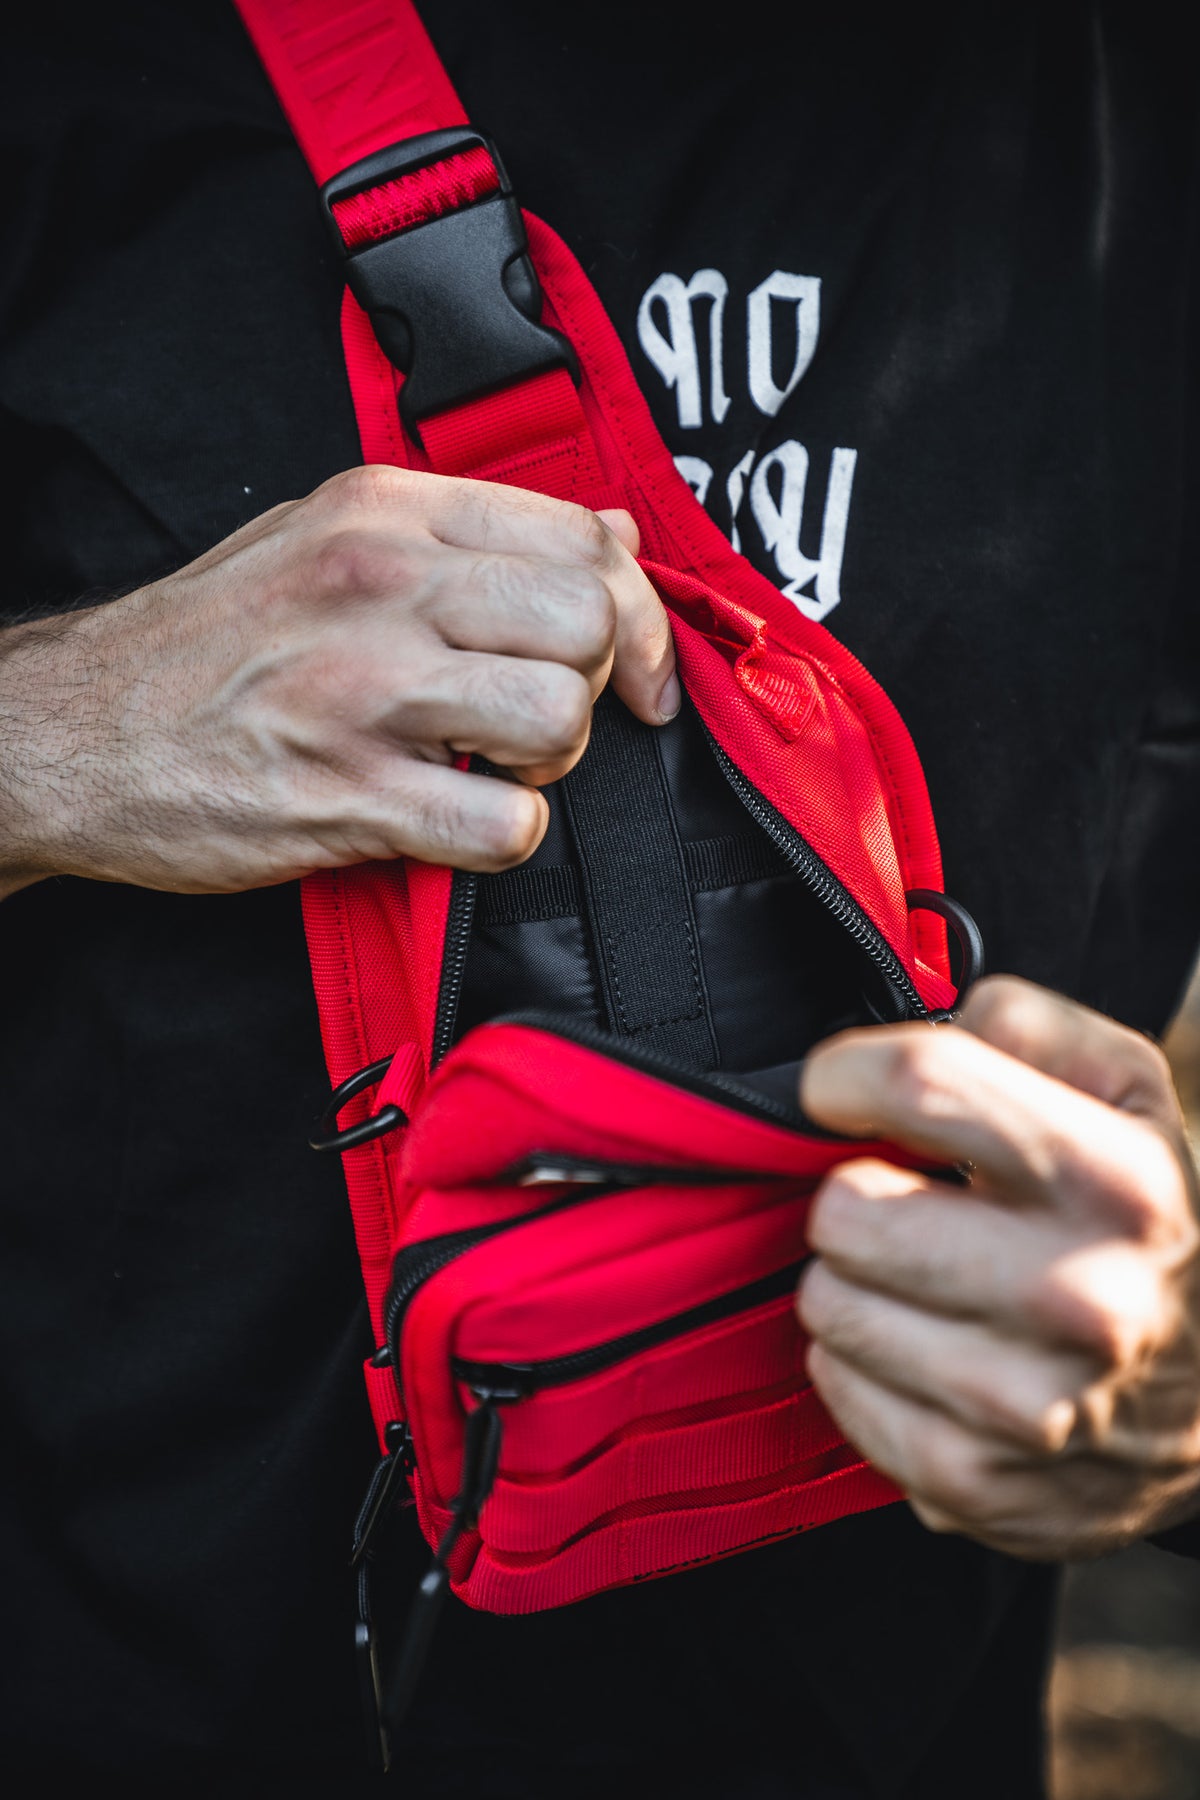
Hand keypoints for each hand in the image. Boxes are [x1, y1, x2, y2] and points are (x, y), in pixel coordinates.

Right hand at [0, 466, 675, 895]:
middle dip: (597, 684)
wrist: (73, 729)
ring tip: (491, 764)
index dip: (636, 612)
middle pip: (587, 622)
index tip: (633, 667)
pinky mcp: (344, 796)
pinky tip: (455, 818)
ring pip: (559, 718)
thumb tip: (609, 533)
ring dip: (551, 763)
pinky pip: (502, 826)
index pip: (581, 539)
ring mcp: (359, 691)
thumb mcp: (328, 538)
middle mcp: (378, 586)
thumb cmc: (209, 642)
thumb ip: (470, 534)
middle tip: (543, 715)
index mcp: (383, 514)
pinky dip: (501, 837)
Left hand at [796, 975, 1199, 1559]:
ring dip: (857, 1284)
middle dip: (857, 1194)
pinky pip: (835, 1390)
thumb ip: (1019, 1023)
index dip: (848, 1077)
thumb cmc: (1147, 1215)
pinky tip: (927, 1350)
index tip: (844, 1091)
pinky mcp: (978, 1486)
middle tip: (907, 1205)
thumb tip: (917, 1028)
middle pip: (844, 1212)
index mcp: (1117, 1180)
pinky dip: (862, 1365)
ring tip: (927, 1281)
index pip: (918, 1082)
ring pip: (826, 1304)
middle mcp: (1079, 1297)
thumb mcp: (1124, 1087)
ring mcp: (1027, 1407)